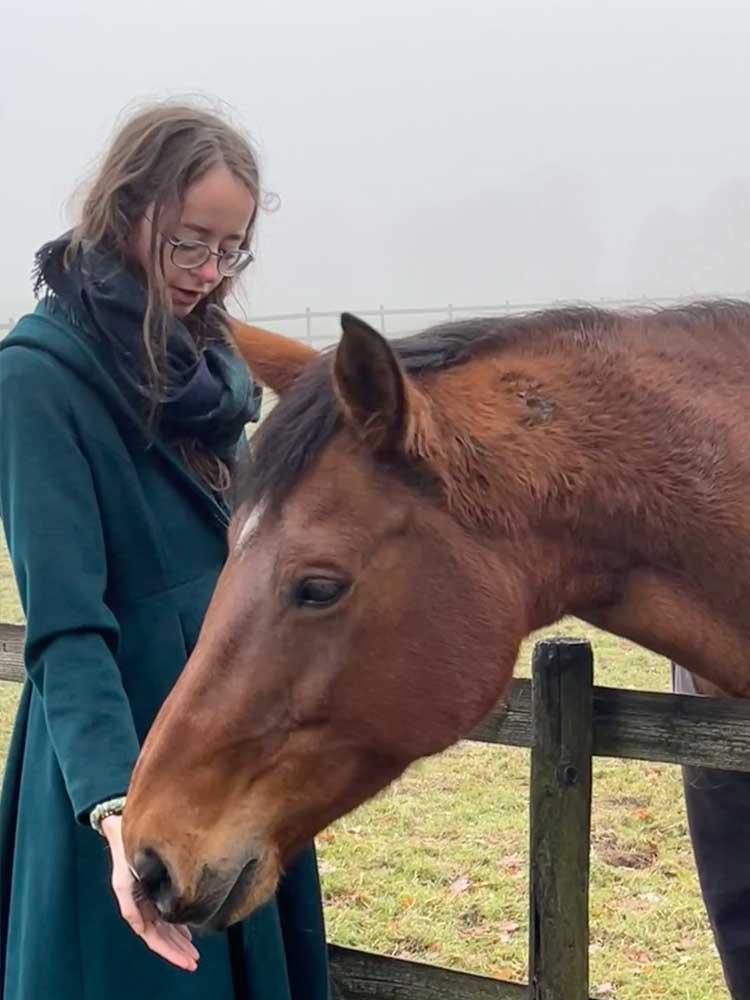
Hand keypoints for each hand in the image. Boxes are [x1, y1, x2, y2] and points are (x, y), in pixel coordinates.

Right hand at [101, 814, 199, 971]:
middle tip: (195, 962)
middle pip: (163, 936)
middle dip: (178, 951)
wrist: (122, 827)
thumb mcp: (125, 881)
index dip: (170, 952)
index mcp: (136, 906)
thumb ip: (131, 907)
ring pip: (166, 927)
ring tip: (194, 953)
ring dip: (179, 941)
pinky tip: (189, 932)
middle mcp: (144, 905)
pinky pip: (168, 914)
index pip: (154, 937)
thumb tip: (142, 930)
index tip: (187, 960)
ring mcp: (150, 898)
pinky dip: (179, 925)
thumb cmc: (125, 852)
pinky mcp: (156, 888)